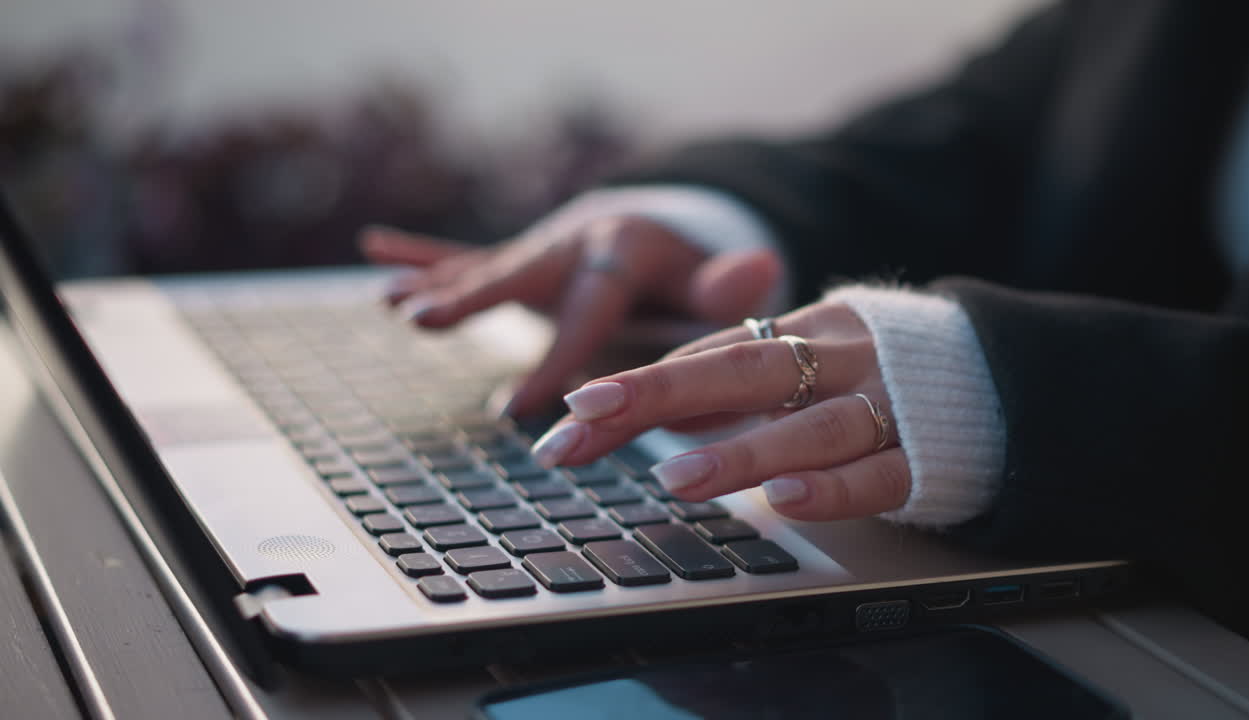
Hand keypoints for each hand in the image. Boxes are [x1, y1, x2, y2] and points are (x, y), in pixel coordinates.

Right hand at [360, 216, 781, 415]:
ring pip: (484, 266)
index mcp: (619, 255)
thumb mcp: (708, 282)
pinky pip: (467, 254)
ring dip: (437, 283)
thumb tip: (763, 269)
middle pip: (517, 273)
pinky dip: (422, 255)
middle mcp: (569, 245)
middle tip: (426, 320)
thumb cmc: (682, 275)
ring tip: (394, 300)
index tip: (522, 410)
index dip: (557, 363)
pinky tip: (376, 250)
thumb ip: (727, 287)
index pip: (587, 317)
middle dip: (471, 300)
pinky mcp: (518, 260)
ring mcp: (537, 250)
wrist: (654, 230)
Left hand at [529, 301, 910, 520]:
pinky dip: (832, 488)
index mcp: (800, 331)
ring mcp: (885, 404)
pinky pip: (878, 474)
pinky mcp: (926, 456)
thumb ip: (729, 385)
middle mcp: (837, 360)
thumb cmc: (872, 373)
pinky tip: (785, 503)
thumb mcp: (800, 363)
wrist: (994, 375)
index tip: (569, 412)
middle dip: (659, 394)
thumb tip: (640, 409)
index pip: (705, 355)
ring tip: (673, 477)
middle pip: (743, 370)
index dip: (636, 387)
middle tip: (587, 417)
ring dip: (740, 451)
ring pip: (809, 425)